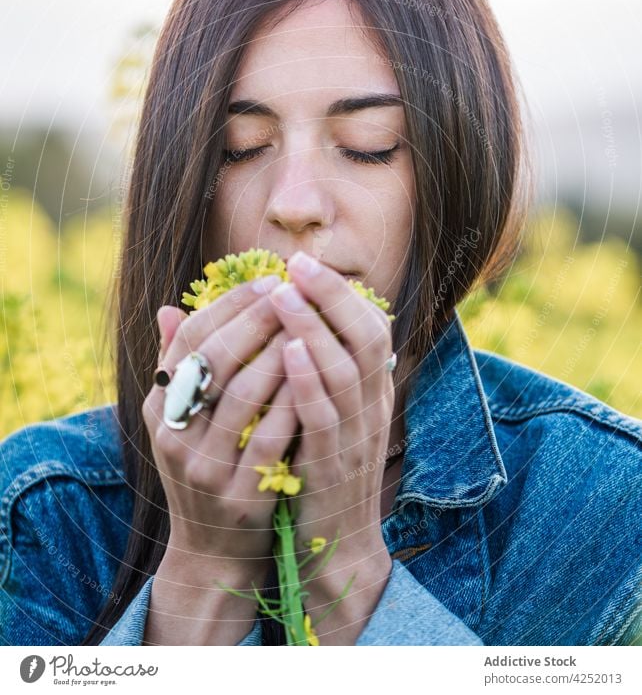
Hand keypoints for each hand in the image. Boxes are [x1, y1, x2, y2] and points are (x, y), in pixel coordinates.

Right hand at [143, 277, 298, 588]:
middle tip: (292, 291)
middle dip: (256, 319)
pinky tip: (319, 375)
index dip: (228, 306)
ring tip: (309, 323)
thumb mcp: (182, 420)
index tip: (267, 280)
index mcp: (160, 408)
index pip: (188, 340)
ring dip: (280, 352)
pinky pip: (271, 437)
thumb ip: (179, 365)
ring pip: (244, 394)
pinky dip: (294, 401)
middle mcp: (173, 435)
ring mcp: (204, 468)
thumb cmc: (206, 466)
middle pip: (214, 359)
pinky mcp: (239, 497)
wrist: (212, 551)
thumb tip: (167, 307)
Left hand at [267, 253, 394, 642]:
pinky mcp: (332, 468)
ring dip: (314, 329)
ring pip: (346, 371)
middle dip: (331, 296)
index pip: (372, 329)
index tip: (308, 264)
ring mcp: (356, 438)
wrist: (338, 548)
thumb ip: (318, 372)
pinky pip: (325, 419)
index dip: (343, 294)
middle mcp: (372, 407)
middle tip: (298, 262)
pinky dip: (309, 383)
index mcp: (372, 392)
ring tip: (283, 294)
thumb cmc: (325, 471)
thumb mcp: (329, 416)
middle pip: (365, 337)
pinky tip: (288, 354)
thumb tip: (294, 324)